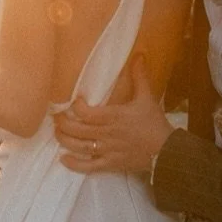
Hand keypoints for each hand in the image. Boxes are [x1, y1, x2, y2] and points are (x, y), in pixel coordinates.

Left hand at [54, 55, 172, 174]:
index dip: (76, 107)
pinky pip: (88, 167)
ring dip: (64, 139)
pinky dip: (74, 164)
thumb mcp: (147, 97)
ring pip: (79, 146)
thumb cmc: (154, 123)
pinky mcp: (110, 164)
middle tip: (55, 116)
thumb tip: (139, 55)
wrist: (166, 151)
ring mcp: (107, 150)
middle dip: (62, 122)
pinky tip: (63, 159)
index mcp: (113, 116)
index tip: (74, 101)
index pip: (86, 112)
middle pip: (77, 129)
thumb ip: (139, 76)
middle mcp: (106, 134)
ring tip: (57, 132)